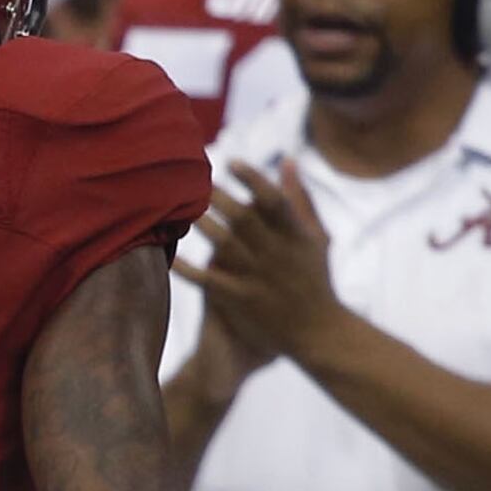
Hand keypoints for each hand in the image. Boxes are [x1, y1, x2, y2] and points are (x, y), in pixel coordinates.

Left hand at [176, 164, 341, 375]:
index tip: (232, 162)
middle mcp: (276, 253)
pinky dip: (189, 268)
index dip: (253, 179)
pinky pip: (209, 281)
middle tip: (197, 181)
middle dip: (219, 198)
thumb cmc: (316, 277)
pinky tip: (172, 254)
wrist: (319, 331)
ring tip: (184, 209)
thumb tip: (286, 159)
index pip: (274, 200)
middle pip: (243, 219)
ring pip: (224, 246)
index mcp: (296, 234)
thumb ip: (300, 198)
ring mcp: (257, 277)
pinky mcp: (241, 300)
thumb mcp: (315, 235)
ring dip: (203, 225)